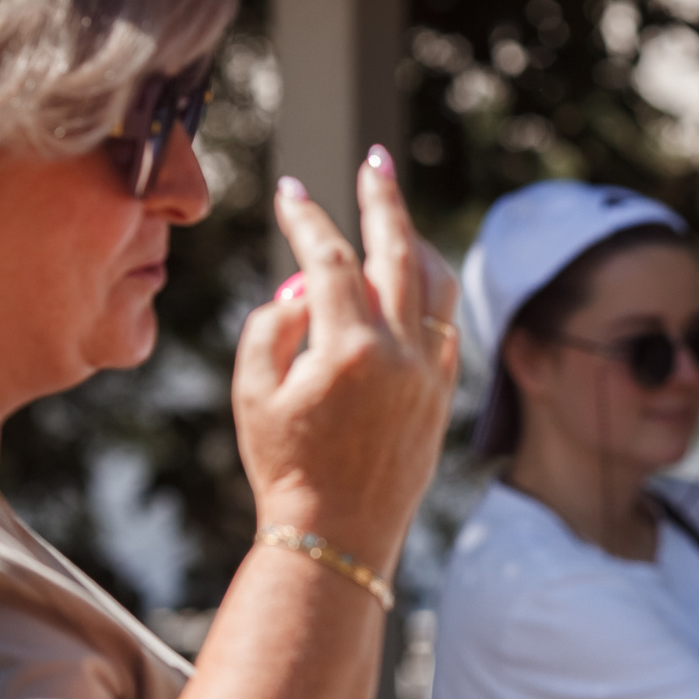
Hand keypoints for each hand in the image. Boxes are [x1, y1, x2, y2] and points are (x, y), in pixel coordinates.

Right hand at [234, 151, 458, 571]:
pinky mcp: (445, 396)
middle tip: (375, 161)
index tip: (292, 189)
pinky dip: (427, 295)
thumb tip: (300, 292)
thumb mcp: (253, 394)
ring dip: (416, 244)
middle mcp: (403, 356)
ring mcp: (432, 375)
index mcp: (351, 351)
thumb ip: (270, 329)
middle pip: (401, 254)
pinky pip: (445, 326)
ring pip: (437, 286)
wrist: (340, 536)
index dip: (309, 220)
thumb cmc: (285, 467)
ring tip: (393, 217)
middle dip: (385, 201)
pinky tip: (406, 282)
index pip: (330, 261)